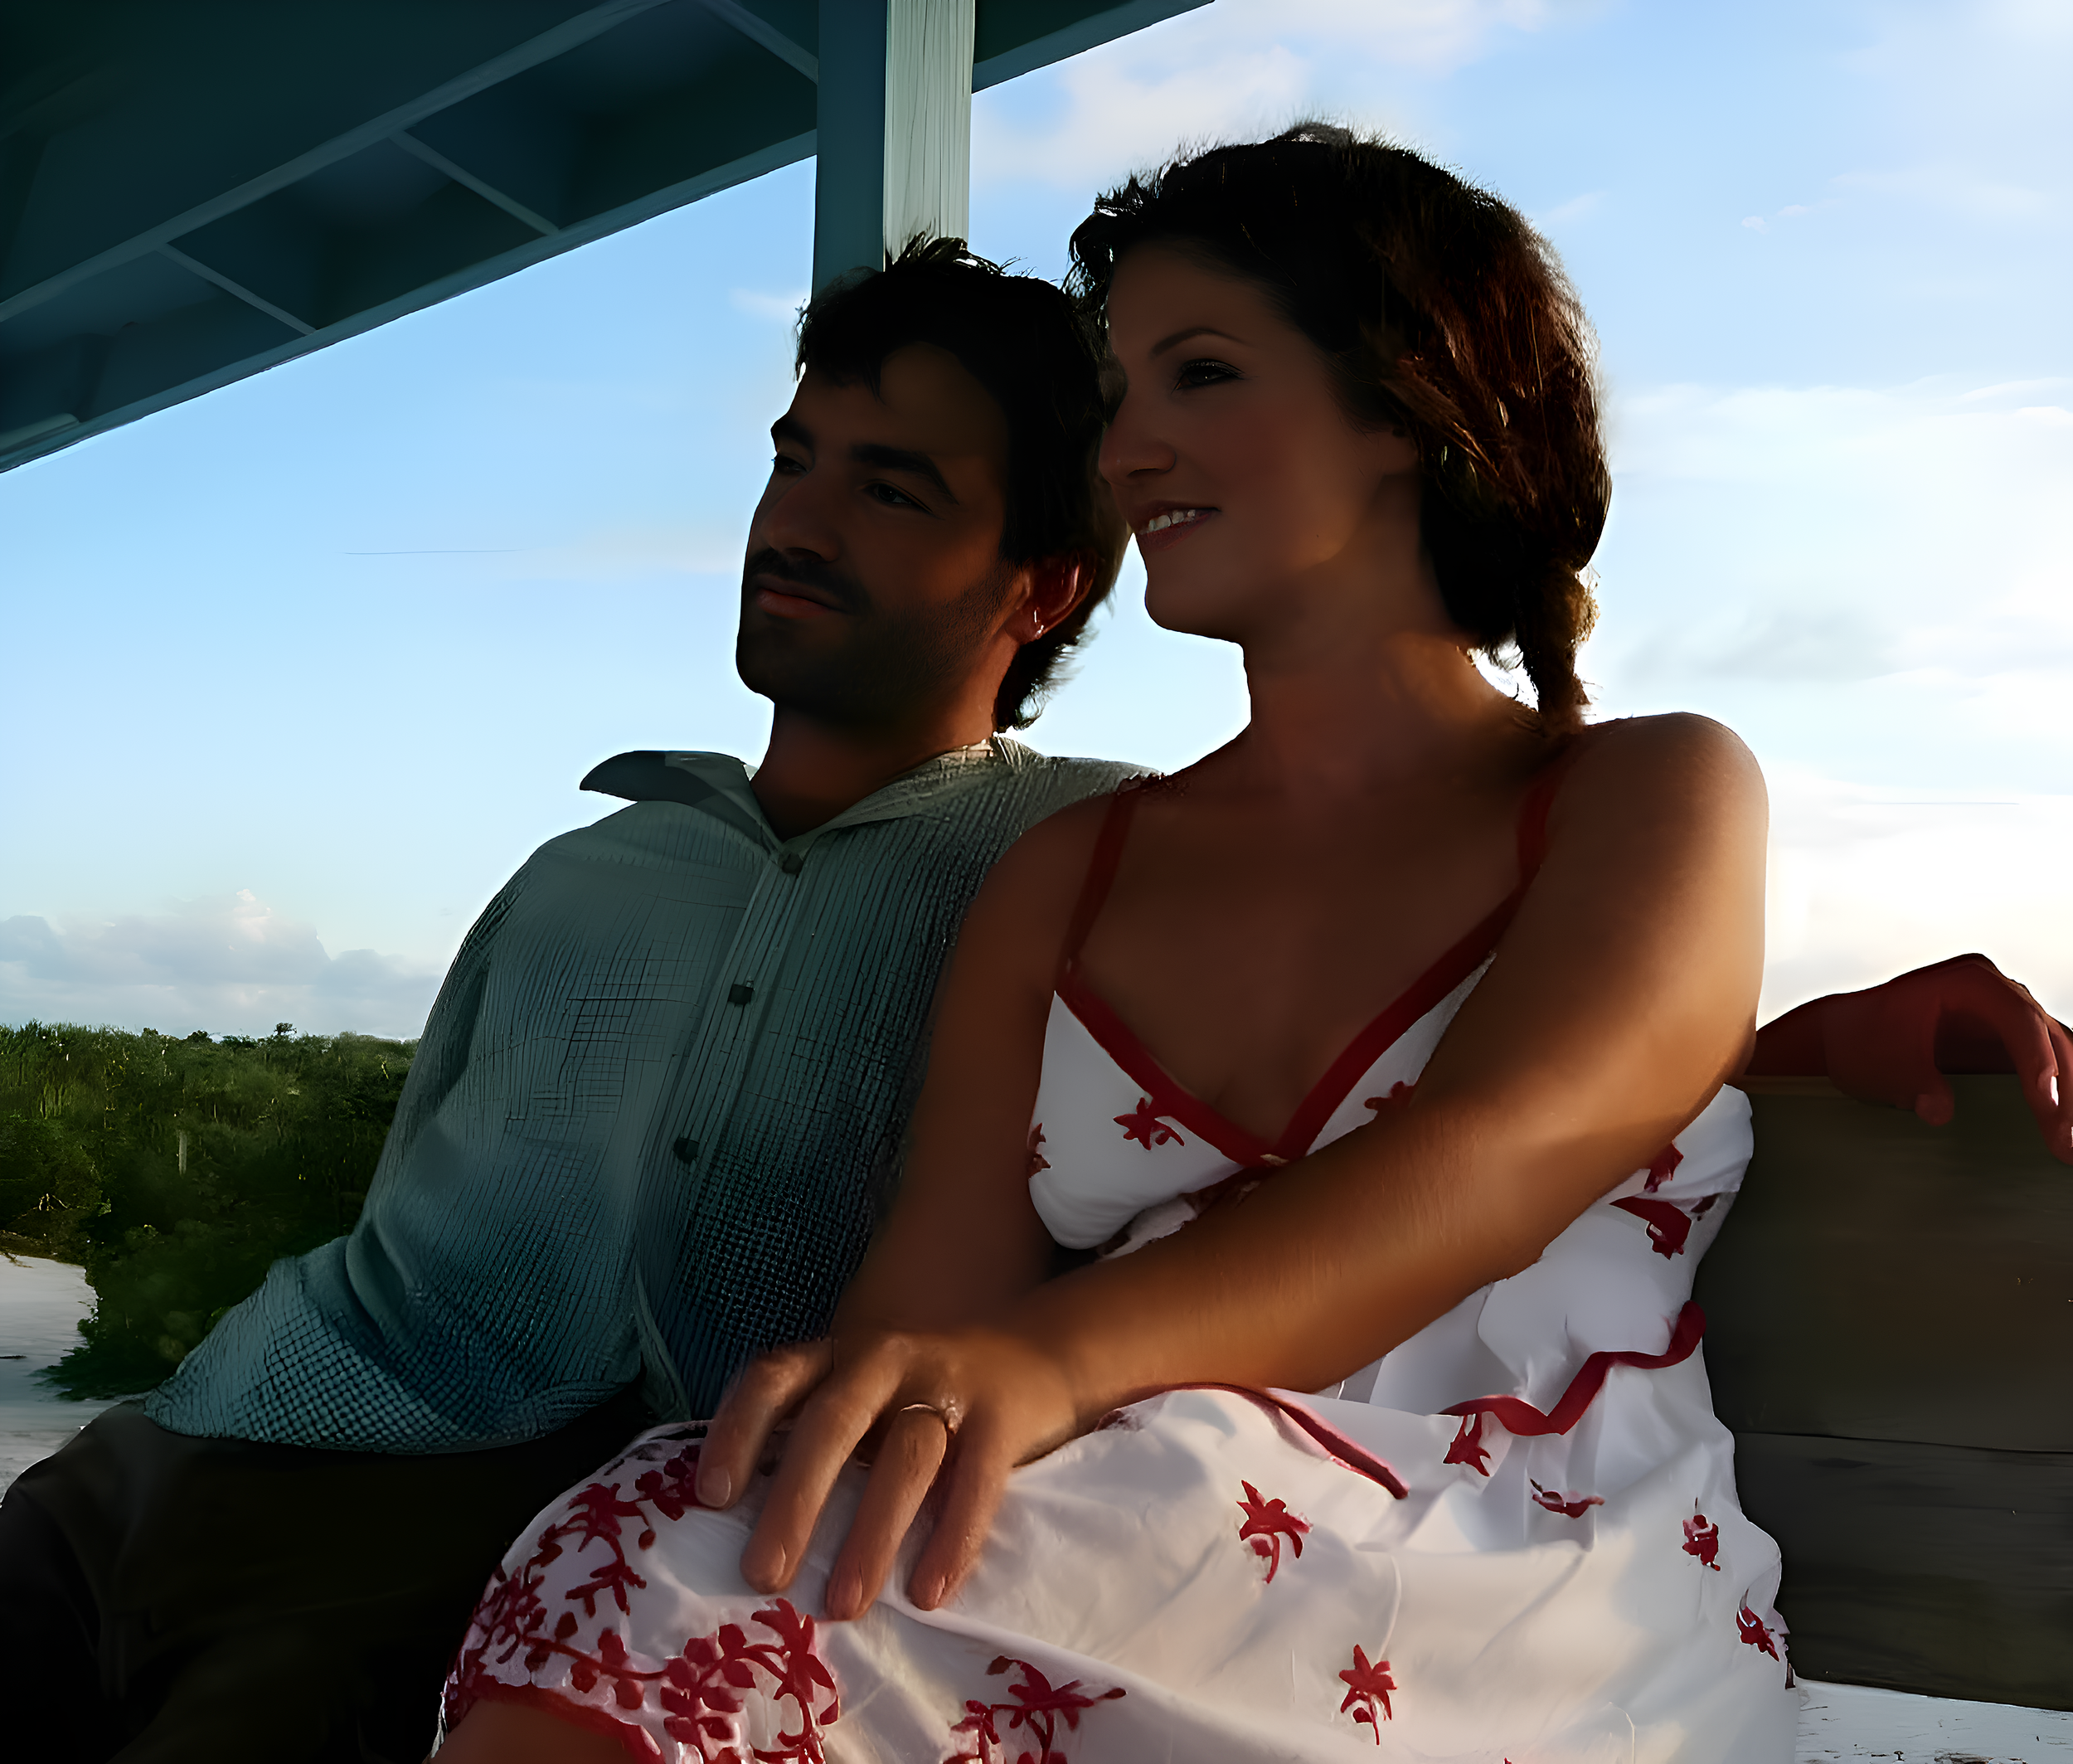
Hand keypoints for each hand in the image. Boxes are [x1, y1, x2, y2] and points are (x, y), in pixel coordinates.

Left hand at [692, 1324, 1082, 1620]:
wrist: (1034, 1355)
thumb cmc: (921, 1394)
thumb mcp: (860, 1395)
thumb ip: (809, 1436)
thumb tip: (734, 1525)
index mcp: (838, 1356)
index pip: (773, 1379)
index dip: (737, 1433)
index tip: (711, 1498)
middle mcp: (886, 1359)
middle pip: (833, 1421)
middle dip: (796, 1499)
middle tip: (764, 1575)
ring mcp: (948, 1384)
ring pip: (906, 1456)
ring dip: (871, 1533)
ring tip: (842, 1605)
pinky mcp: (1002, 1418)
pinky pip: (976, 1481)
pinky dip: (952, 1538)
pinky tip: (927, 1592)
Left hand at [1752, 953, 2071, 1161]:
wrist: (1846, 1037)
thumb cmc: (1860, 1039)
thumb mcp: (1880, 1063)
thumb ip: (1912, 1084)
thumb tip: (1939, 1111)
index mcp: (1969, 981)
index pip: (2019, 1019)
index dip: (2038, 1062)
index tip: (2046, 1104)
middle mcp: (1998, 991)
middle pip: (2050, 1036)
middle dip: (2065, 1091)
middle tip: (2066, 1142)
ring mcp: (2008, 1015)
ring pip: (2058, 1052)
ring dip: (2070, 1098)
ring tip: (2070, 1147)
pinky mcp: (2009, 1042)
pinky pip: (2046, 1066)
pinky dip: (2058, 1096)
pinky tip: (2064, 1132)